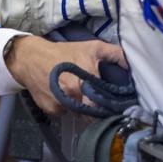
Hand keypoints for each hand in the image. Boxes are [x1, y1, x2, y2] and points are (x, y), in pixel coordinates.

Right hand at [5, 34, 127, 114]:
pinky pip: (64, 113)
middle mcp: (72, 97)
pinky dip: (66, 106)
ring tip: (78, 93)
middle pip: (91, 113)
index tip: (114, 107)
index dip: (109, 108)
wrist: (31, 58)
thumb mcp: (92, 48)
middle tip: (98, 100)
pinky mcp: (51, 110)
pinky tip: (63, 94)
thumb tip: (131, 64)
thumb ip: (115, 54)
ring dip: (80, 107)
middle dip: (96, 109)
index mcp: (84, 83)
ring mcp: (60, 106)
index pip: (102, 107)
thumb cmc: (64, 52)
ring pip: (78, 113)